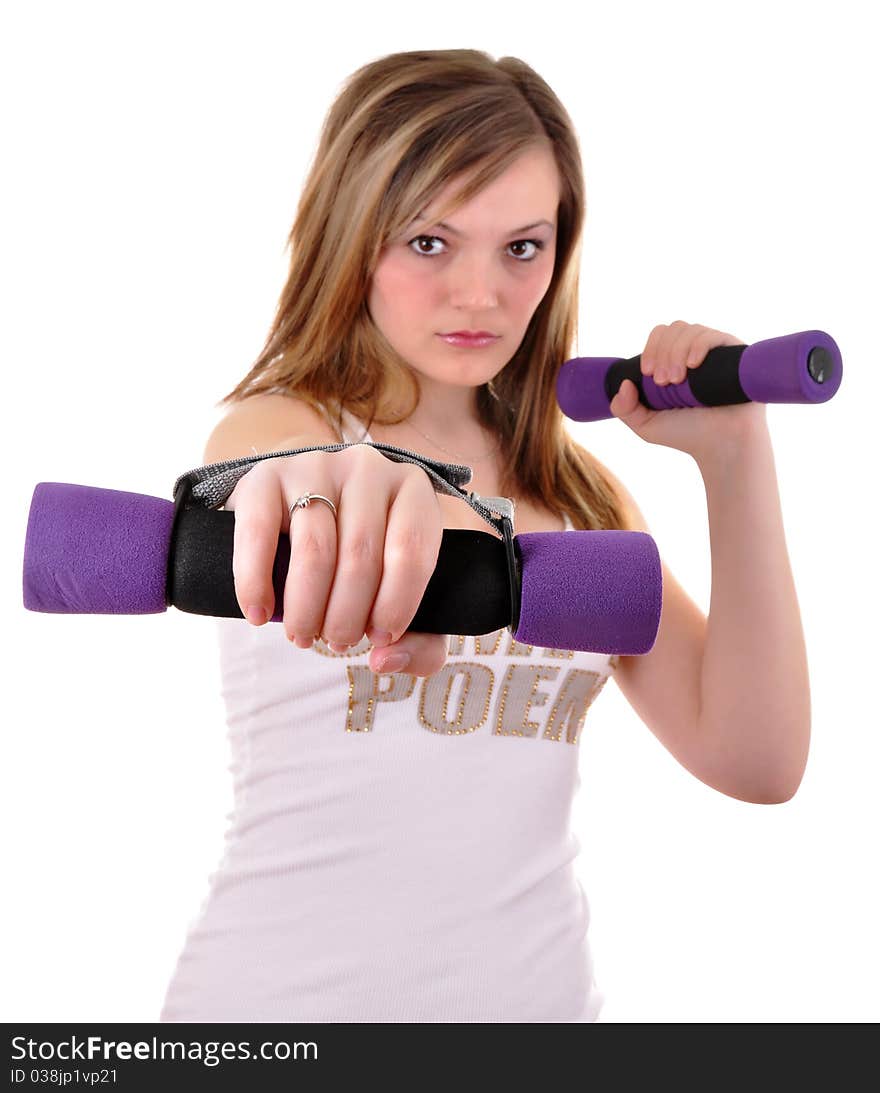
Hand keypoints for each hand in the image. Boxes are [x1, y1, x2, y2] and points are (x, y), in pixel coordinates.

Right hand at [224, 444, 448, 676]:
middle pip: (360, 555)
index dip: (397, 604)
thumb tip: (384, 659)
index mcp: (412, 491)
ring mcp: (315, 464)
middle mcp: (368, 468)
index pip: (412, 550)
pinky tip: (259, 615)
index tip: (380, 639)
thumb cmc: (364, 559)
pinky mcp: (266, 475)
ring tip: (304, 636)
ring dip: (306, 608)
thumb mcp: (400, 595)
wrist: (303, 505)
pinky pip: (259, 534)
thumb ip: (419, 642)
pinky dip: (256, 584)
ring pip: (314, 550)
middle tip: (337, 642)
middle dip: (347, 615)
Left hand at [608, 320, 766, 460]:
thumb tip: (624, 383)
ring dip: (677, 352)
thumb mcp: (646, 425)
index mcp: (675, 362)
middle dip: (662, 352)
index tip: (647, 374)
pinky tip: (694, 364)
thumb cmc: (688, 435)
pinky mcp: (735, 355)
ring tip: (678, 381)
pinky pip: (714, 336)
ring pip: (691, 330)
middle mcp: (695, 353)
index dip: (650, 349)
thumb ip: (625, 409)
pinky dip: (699, 345)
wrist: (722, 446)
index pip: (660, 336)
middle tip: (663, 382)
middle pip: (673, 329)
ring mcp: (716, 352)